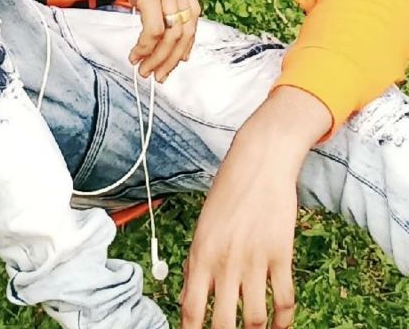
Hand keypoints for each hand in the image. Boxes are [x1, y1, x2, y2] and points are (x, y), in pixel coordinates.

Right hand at [32, 0, 199, 80]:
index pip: (193, 13)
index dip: (187, 40)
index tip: (176, 58)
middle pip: (188, 29)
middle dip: (174, 58)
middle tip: (160, 76)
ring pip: (173, 34)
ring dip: (160, 58)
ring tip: (145, 72)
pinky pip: (154, 29)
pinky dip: (146, 47)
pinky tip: (135, 54)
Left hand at [180, 88, 330, 327]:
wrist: (259, 162)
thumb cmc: (228, 193)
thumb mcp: (203, 226)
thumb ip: (198, 262)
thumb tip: (191, 297)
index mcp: (201, 253)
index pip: (191, 308)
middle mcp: (226, 261)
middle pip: (223, 324)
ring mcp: (255, 259)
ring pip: (255, 320)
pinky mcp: (281, 255)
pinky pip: (284, 302)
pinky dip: (284, 322)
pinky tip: (280, 327)